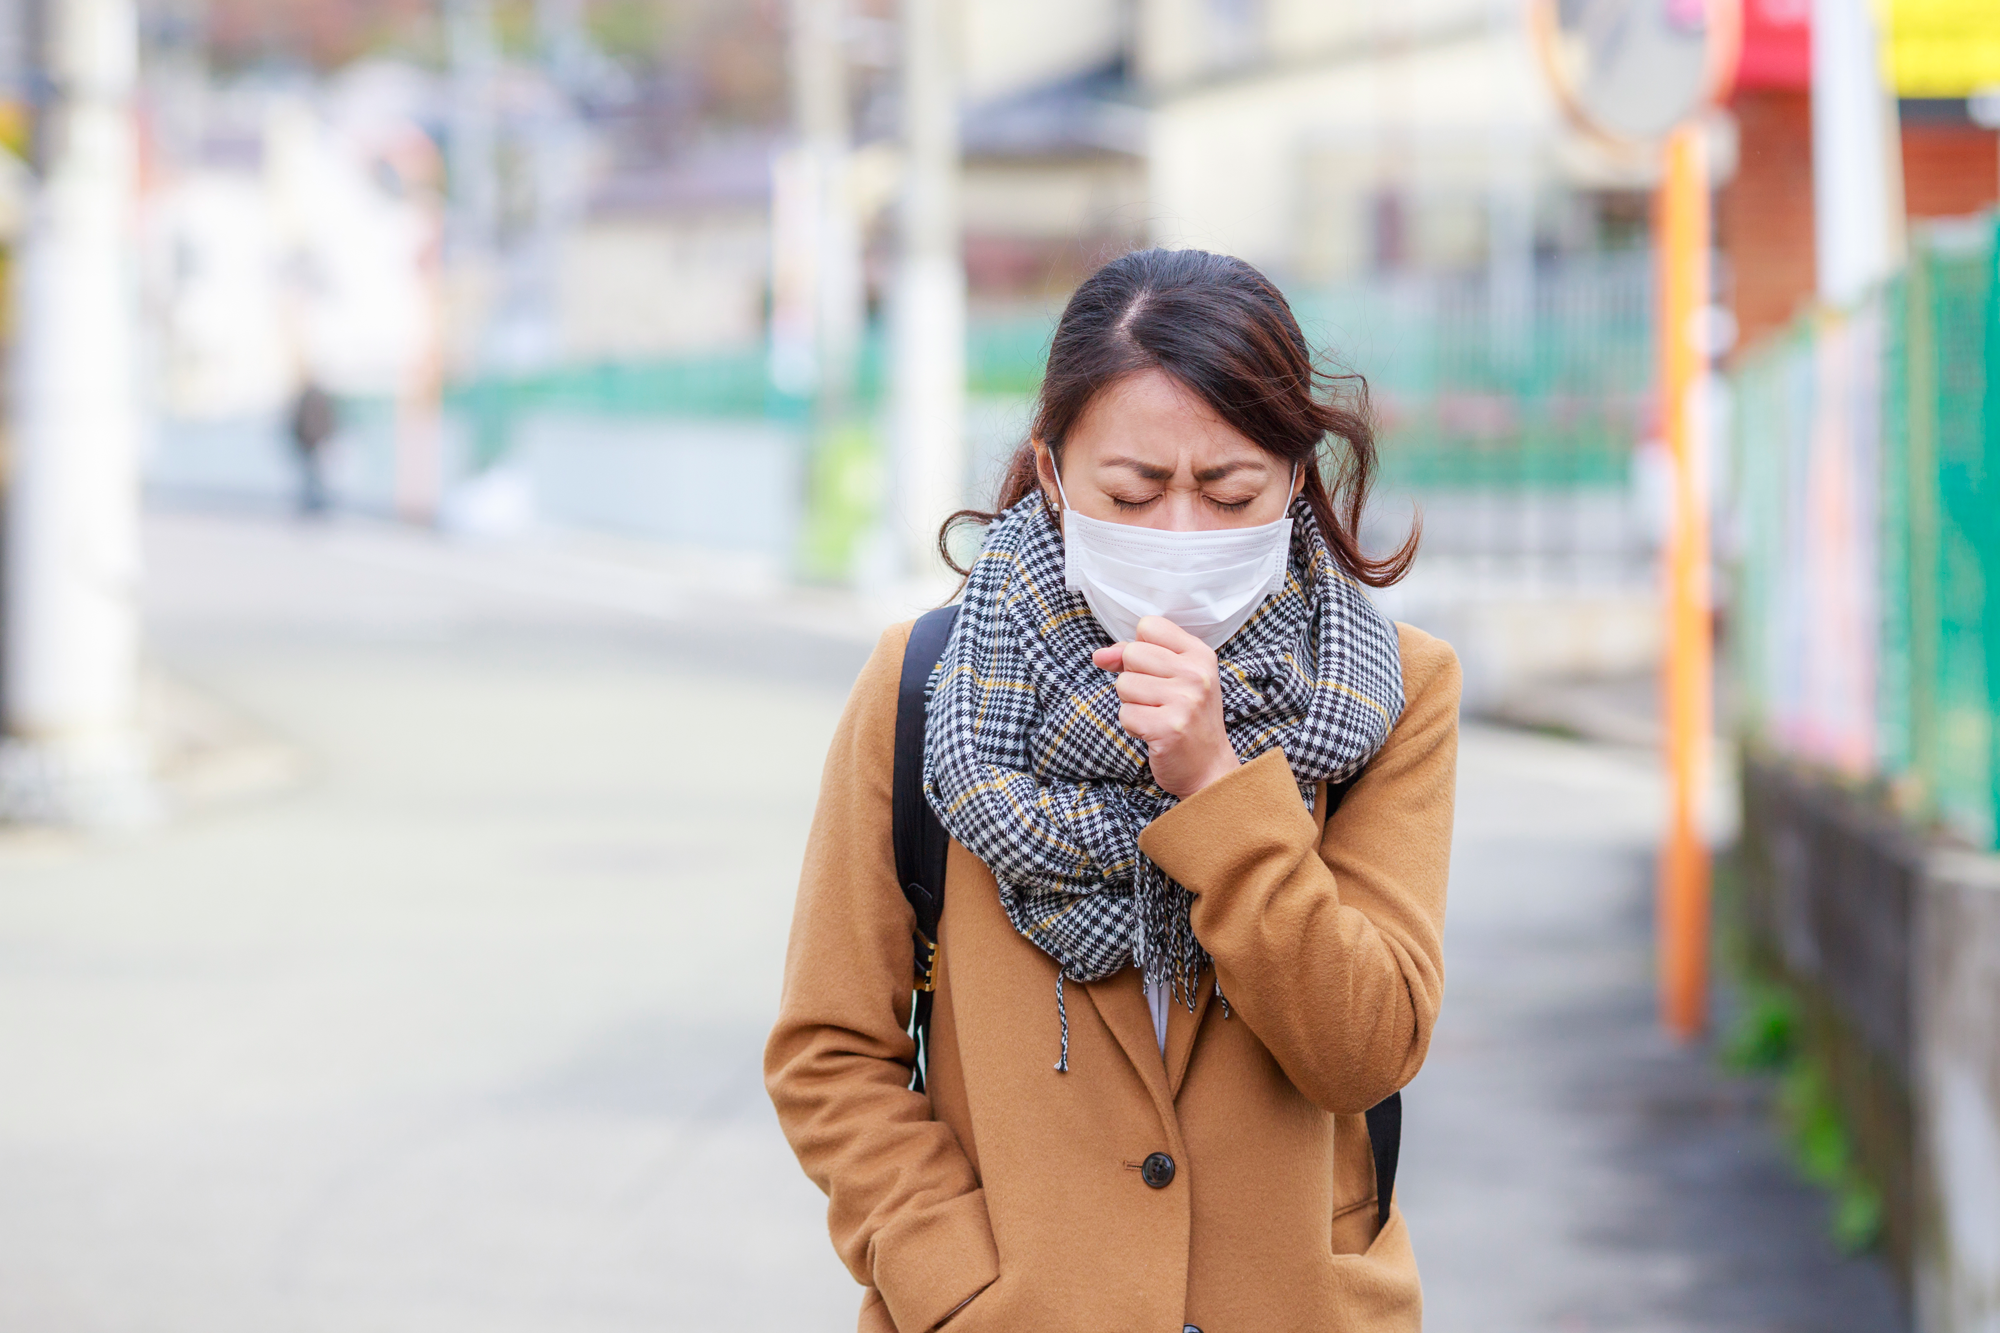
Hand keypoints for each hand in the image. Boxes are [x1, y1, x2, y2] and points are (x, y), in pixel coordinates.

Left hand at [1092, 616, 1240, 798]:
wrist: (1209, 767)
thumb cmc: (1187, 717)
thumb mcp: (1173, 677)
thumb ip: (1134, 657)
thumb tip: (1099, 655)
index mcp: (1200, 654)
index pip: (1149, 625)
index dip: (1141, 648)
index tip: (1157, 671)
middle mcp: (1196, 674)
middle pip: (1132, 653)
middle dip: (1134, 678)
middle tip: (1158, 699)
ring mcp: (1184, 701)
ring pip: (1124, 684)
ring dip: (1133, 704)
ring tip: (1157, 715)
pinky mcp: (1168, 728)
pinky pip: (1125, 714)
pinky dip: (1133, 726)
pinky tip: (1154, 732)